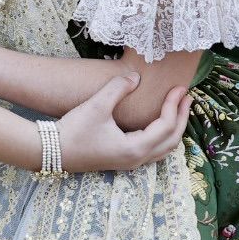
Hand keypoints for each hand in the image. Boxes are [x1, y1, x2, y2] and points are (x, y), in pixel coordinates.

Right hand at [54, 74, 190, 171]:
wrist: (51, 151)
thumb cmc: (74, 130)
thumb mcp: (96, 106)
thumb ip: (118, 89)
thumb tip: (135, 76)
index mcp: (134, 148)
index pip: (165, 126)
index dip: (174, 105)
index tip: (179, 88)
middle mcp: (136, 159)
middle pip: (171, 141)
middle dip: (181, 118)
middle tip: (187, 97)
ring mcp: (130, 163)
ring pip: (164, 149)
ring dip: (174, 129)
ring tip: (178, 109)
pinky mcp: (123, 160)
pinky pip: (154, 151)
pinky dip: (163, 137)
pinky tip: (158, 124)